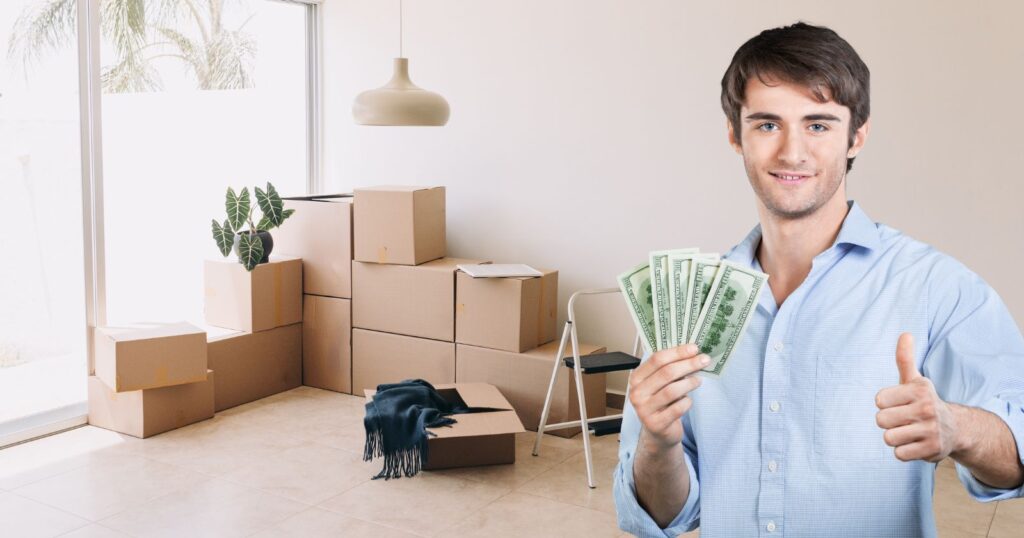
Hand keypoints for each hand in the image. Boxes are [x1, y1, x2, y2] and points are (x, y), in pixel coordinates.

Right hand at [628, 343, 709, 451]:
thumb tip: (692, 352)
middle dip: (688, 364)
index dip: (677, 352)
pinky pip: (677, 408)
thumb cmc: (662, 403)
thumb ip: (670, 369)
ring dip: (689, 383)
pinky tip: (688, 400)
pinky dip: (687, 402)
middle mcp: (637, 393)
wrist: (658, 432)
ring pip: (672, 390)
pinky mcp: (656, 424)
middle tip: (704, 360)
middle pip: (666, 373)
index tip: (694, 348)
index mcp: (636, 378)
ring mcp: (644, 410)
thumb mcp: (660, 384)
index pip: (656, 359)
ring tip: (698, 380)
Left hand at [875, 333, 960, 461]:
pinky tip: (915, 443)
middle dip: (888, 422)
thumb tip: (905, 333)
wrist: (955, 428)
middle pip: (881, 420)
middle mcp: (926, 409)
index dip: (884, 404)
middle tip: (904, 419)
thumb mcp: (915, 380)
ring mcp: (930, 430)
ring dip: (895, 437)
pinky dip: (903, 451)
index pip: (879, 400)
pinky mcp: (931, 450)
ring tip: (909, 431)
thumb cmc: (923, 401)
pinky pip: (899, 454)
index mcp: (919, 390)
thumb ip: (905, 359)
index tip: (898, 403)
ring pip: (889, 438)